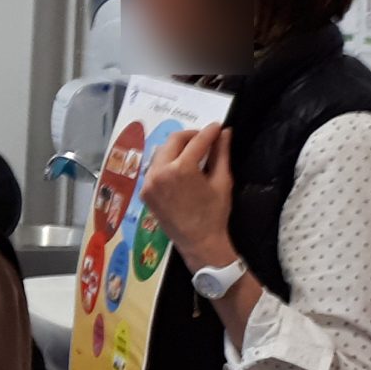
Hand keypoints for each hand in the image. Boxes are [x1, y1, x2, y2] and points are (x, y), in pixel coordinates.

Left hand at [140, 125, 237, 271]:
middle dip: (190, 136)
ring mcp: (149, 182)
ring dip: (177, 148)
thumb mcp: (222, 181)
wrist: (199, 243)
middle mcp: (160, 172)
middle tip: (205, 138)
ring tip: (193, 152)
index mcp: (181, 169)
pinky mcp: (145, 192)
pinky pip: (155, 168)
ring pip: (162, 152)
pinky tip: (179, 167)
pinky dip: (166, 163)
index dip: (209, 132)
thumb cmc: (214, 214)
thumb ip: (221, 153)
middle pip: (174, 140)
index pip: (196, 141)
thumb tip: (225, 133)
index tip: (218, 127)